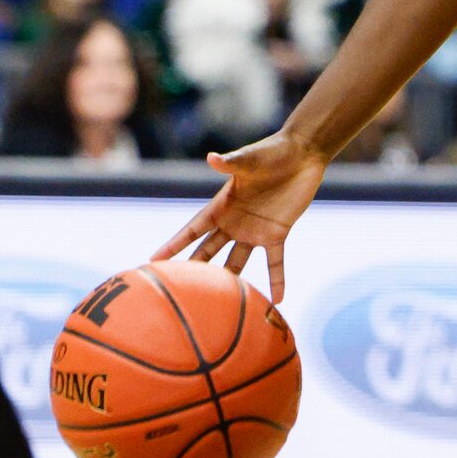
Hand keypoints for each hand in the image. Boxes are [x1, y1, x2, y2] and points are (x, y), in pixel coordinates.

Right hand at [153, 125, 329, 300]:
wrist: (302, 154)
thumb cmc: (272, 151)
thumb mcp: (251, 158)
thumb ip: (232, 163)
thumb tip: (212, 158)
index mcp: (222, 204)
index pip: (193, 229)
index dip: (175, 244)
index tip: (154, 260)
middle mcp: (234, 221)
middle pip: (209, 250)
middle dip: (194, 269)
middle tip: (178, 290)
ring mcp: (255, 230)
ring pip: (236, 261)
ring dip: (229, 280)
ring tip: (218, 306)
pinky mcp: (277, 233)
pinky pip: (275, 262)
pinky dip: (277, 280)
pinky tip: (277, 301)